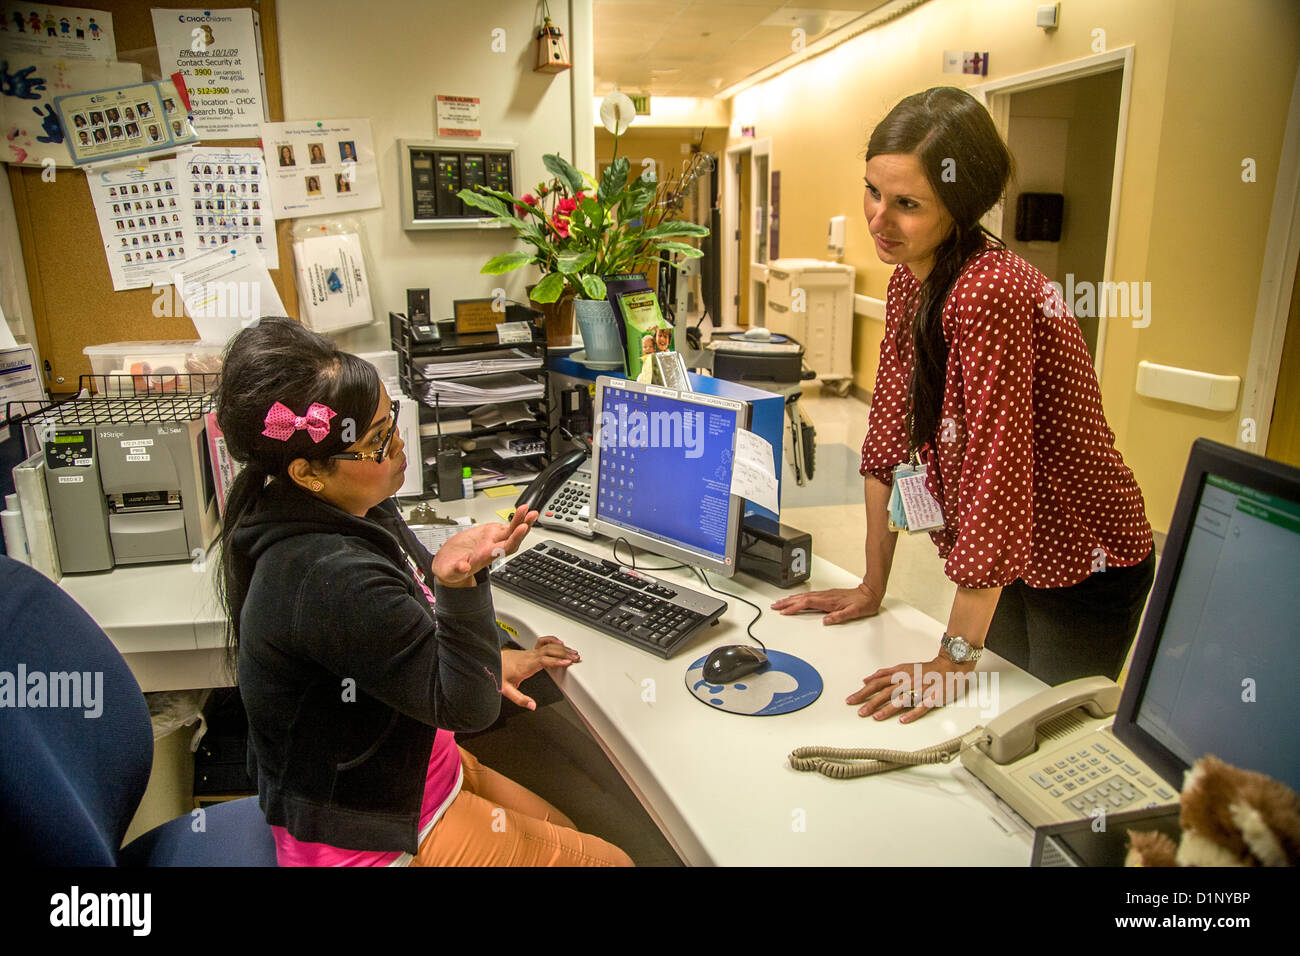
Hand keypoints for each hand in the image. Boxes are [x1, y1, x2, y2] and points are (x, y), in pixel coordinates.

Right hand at [432, 505, 536, 587]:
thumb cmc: (451, 569)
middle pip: (512, 538)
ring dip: (521, 520)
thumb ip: (457, 569)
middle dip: (523, 527)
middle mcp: (492, 548)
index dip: (514, 538)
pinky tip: (522, 511)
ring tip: (528, 509)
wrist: (449, 564)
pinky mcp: (489, 533)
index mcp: (485, 557)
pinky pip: (505, 527)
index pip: (504, 548)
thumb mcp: (450, 572)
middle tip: (531, 515)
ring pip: (511, 531)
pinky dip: (514, 519)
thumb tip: (464, 568)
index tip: (522, 528)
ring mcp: (492, 540)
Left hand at [501, 637, 579, 709]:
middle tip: (575, 657)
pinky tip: (560, 643)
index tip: (567, 662)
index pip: (544, 660)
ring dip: (562, 648)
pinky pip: (543, 642)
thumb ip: (520, 699)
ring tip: (573, 652)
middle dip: (564, 653)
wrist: (490, 661)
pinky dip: (553, 640)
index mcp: (526, 665)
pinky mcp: (530, 651)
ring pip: (548, 646)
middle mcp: (529, 656)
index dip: (556, 660)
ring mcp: (530, 652)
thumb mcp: (506, 690)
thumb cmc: (499, 674)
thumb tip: (532, 705)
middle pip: (550, 650)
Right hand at [770, 582, 882, 624]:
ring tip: (780, 603)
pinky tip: (796, 600)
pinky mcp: (827, 595)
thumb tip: (826, 620)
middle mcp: (825, 597)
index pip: (807, 603)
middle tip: (775, 606)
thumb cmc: (863, 603)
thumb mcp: (854, 612)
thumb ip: (839, 616)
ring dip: (791, 599)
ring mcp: (825, 595)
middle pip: (801, 598)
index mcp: (829, 601)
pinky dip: (799, 598)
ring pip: (803, 596)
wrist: (870, 593)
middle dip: (787, 602)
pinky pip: (808, 596)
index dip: (794, 607)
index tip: (784, 611)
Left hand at [846, 655, 975, 722]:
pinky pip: (922, 706)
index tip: (851, 699)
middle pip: (886, 692)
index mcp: (899, 675)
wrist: (949, 666)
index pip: (877, 683)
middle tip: (859, 712)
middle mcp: (907, 682)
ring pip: (901, 699)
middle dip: (871, 702)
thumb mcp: (902, 667)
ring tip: (875, 717)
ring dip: (887, 708)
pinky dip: (912, 713)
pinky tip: (903, 720)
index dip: (863, 691)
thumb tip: (866, 679)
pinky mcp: (933, 698)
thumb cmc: (925, 670)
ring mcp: (920, 690)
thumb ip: (884, 673)